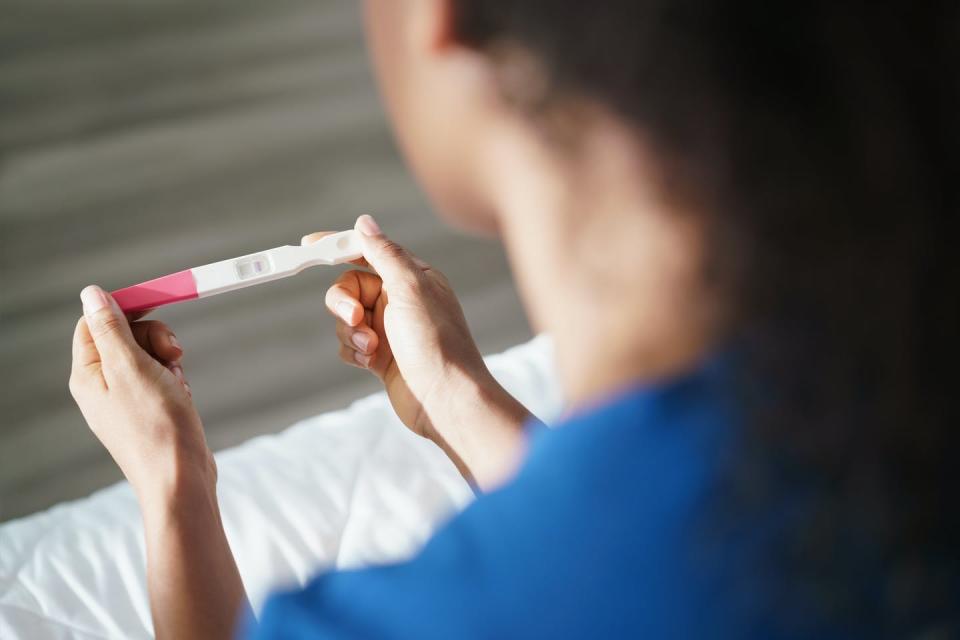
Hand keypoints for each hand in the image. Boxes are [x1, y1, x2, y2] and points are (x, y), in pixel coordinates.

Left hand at [69, 286, 213, 500]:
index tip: (156, 304)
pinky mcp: (150, 409)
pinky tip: (182, 396)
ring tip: (177, 381)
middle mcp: (103, 386)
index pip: (96, 323)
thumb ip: (111, 328)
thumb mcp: (131, 367)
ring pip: (148, 355)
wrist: (180, 476)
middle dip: (154, 337)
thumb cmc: (156, 426)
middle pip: (126, 336)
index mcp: (88, 375)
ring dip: (169, 359)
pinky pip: (162, 377)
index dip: (124, 309)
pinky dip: (176, 379)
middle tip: (172, 352)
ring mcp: (127, 399)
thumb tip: (91, 295)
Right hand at [312, 215, 530, 487]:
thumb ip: (384, 253)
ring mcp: (390, 328)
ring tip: (372, 348)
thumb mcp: (410, 288)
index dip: (339, 246)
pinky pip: (349, 344)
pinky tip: (372, 363)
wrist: (444, 399)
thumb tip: (364, 222)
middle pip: (350, 287)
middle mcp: (401, 299)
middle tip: (355, 318)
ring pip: (345, 318)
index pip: (369, 250)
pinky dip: (354, 352)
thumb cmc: (436, 342)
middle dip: (344, 303)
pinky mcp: (381, 355)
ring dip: (352, 332)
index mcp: (413, 276)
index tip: (309, 246)